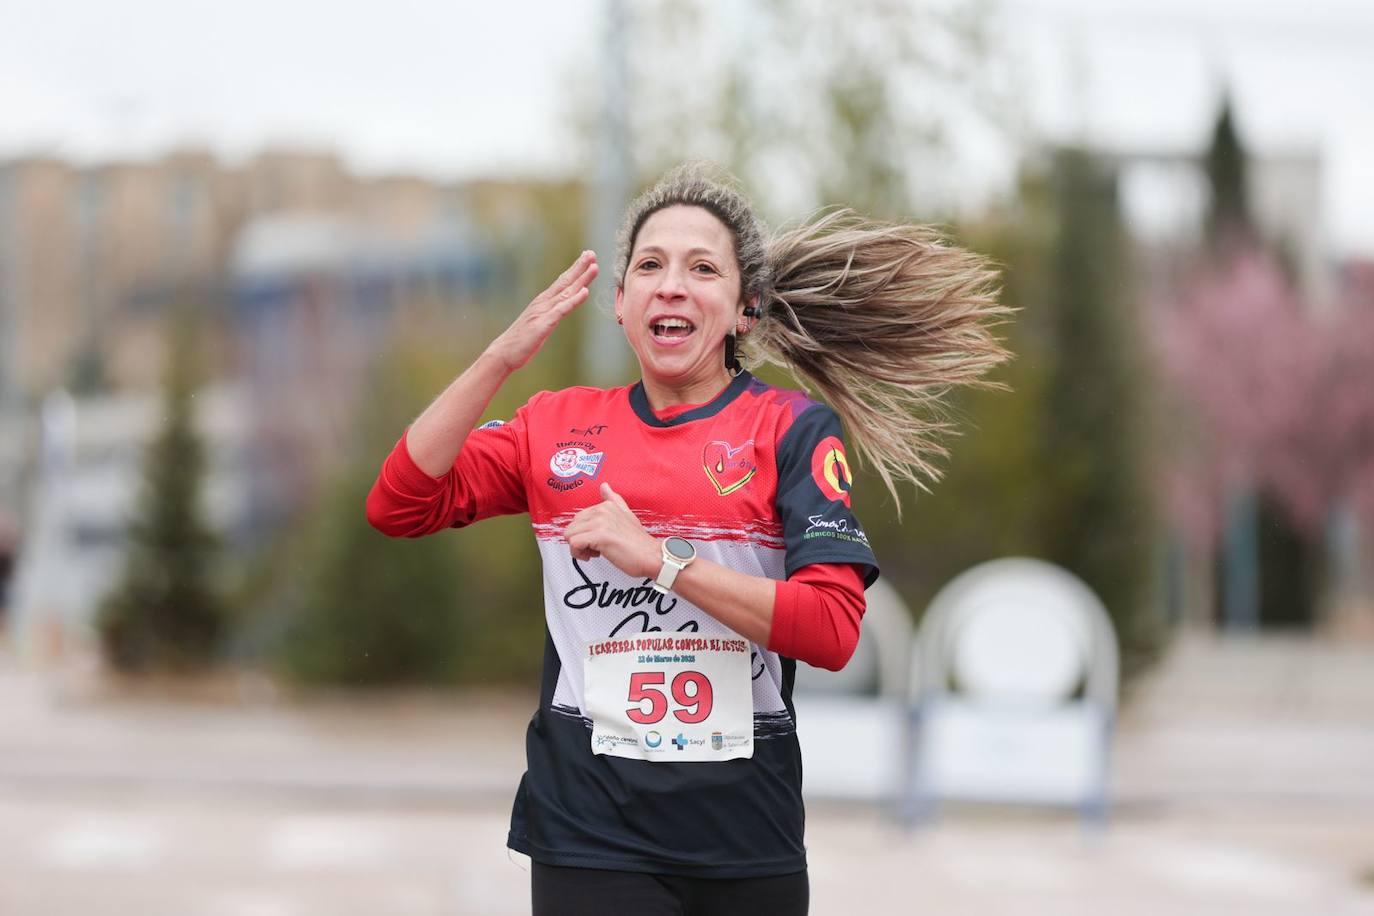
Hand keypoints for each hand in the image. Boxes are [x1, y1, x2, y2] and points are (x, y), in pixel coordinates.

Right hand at [486, 251, 597, 372]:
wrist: (504, 353)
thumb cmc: (521, 341)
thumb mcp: (539, 324)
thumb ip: (549, 315)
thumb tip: (560, 309)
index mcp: (543, 303)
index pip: (562, 282)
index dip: (575, 269)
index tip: (586, 257)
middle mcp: (543, 303)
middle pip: (565, 282)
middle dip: (580, 267)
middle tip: (592, 253)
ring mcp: (543, 312)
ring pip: (566, 292)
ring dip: (581, 279)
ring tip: (594, 267)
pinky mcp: (543, 324)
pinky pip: (562, 309)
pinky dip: (574, 300)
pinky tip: (585, 292)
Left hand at [565, 483, 660, 578]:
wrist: (651, 556)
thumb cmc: (638, 542)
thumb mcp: (626, 514)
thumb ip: (613, 499)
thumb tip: (604, 485)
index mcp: (606, 506)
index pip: (578, 519)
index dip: (584, 533)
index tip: (597, 540)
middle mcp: (601, 511)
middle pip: (572, 527)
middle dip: (579, 540)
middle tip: (595, 548)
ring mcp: (600, 523)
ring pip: (569, 535)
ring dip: (578, 548)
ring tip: (594, 552)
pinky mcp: (599, 536)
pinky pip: (574, 544)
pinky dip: (579, 554)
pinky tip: (593, 556)